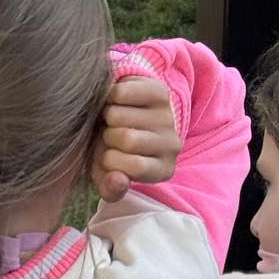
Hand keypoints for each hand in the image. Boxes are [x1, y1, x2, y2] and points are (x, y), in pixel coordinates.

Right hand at [91, 74, 181, 202]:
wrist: (123, 116)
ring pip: (118, 115)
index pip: (135, 167)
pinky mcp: (159, 91)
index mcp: (162, 170)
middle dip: (107, 136)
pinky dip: (109, 97)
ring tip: (113, 120)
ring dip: (106, 116)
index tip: (109, 156)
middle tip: (110, 135)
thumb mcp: (107, 173)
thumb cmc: (113, 150)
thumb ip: (110, 187)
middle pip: (127, 138)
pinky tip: (116, 103)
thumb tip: (117, 181)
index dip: (111, 161)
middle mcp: (172, 145)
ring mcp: (167, 116)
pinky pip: (120, 93)